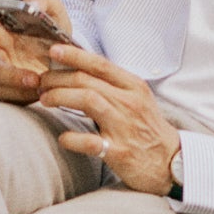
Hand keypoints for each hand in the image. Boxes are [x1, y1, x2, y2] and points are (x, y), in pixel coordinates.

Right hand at [0, 0, 72, 106]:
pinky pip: (12, 99)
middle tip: (34, 78)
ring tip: (44, 84)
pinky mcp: (10, 91)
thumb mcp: (49, 4)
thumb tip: (32, 2)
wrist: (63, 47)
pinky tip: (43, 90)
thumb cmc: (49, 23)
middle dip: (11, 76)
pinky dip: (27, 97)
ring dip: (21, 90)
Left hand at [40, 42, 179, 196]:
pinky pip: (90, 141)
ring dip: (60, 97)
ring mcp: (124, 127)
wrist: (172, 162)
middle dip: (58, 78)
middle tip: (41, 82)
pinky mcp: (119, 152)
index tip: (53, 51)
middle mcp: (129, 103)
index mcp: (134, 87)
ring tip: (45, 100)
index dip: (74, 55)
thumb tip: (80, 70)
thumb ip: (113, 85)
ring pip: (88, 100)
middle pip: (87, 80)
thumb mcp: (138, 99)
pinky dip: (71, 138)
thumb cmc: (148, 129)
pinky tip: (62, 137)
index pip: (100, 64)